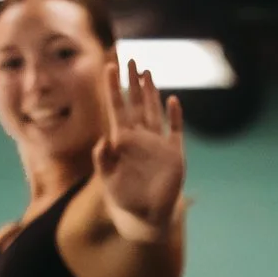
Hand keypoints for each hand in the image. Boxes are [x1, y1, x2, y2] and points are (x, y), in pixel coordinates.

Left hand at [96, 60, 185, 241]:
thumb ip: (104, 161)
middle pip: (135, 104)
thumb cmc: (124, 199)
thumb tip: (102, 141)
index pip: (117, 108)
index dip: (113, 88)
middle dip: (132, 82)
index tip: (109, 67)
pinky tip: (173, 101)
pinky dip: (174, 116)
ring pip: (153, 111)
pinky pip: (174, 131)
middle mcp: (140, 138)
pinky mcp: (174, 154)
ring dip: (151, 93)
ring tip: (147, 73)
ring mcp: (158, 144)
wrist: (146, 216)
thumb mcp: (109, 180)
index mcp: (122, 141)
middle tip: (131, 60)